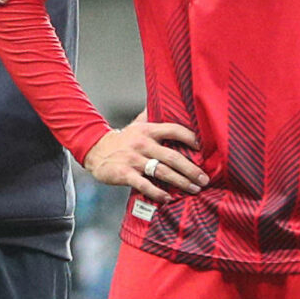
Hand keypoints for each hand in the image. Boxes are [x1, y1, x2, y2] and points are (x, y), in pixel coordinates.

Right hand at [83, 115, 207, 203]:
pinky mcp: (124, 174)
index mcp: (148, 131)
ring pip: (162, 172)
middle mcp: (142, 144)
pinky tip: (168, 198)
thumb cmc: (122, 140)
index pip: (174, 130)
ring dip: (181, 182)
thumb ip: (152, 115)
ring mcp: (133, 159)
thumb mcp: (136, 124)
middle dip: (191, 169)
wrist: (95, 151)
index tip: (203, 148)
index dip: (191, 138)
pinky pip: (144, 185)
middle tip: (204, 179)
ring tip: (194, 189)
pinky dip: (158, 192)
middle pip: (172, 156)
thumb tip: (165, 100)